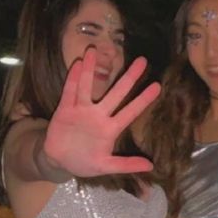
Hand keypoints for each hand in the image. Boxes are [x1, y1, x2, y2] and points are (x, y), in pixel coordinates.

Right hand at [41, 48, 159, 177]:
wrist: (59, 161)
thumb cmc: (85, 162)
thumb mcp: (106, 166)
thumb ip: (126, 165)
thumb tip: (150, 167)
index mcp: (110, 129)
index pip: (130, 111)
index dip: (143, 100)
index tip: (157, 86)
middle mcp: (98, 115)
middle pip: (116, 93)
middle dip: (129, 77)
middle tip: (142, 60)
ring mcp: (82, 110)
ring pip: (87, 86)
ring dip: (91, 70)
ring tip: (95, 50)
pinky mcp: (65, 110)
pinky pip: (69, 92)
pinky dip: (73, 79)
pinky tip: (78, 63)